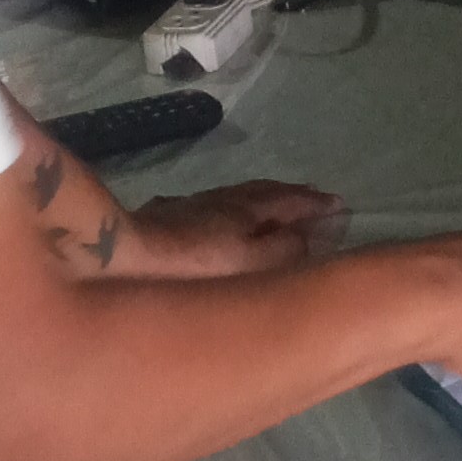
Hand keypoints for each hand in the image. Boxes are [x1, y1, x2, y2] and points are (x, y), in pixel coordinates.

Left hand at [119, 178, 345, 278]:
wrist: (121, 259)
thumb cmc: (195, 268)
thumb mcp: (254, 264)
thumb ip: (286, 248)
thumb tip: (310, 234)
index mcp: (246, 208)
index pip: (290, 199)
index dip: (316, 203)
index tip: (340, 205)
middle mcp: (218, 199)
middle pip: (261, 192)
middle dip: (290, 196)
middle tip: (311, 202)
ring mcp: (186, 207)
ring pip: (230, 199)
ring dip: (256, 203)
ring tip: (270, 212)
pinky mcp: (160, 220)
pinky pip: (203, 210)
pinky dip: (222, 214)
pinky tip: (212, 222)